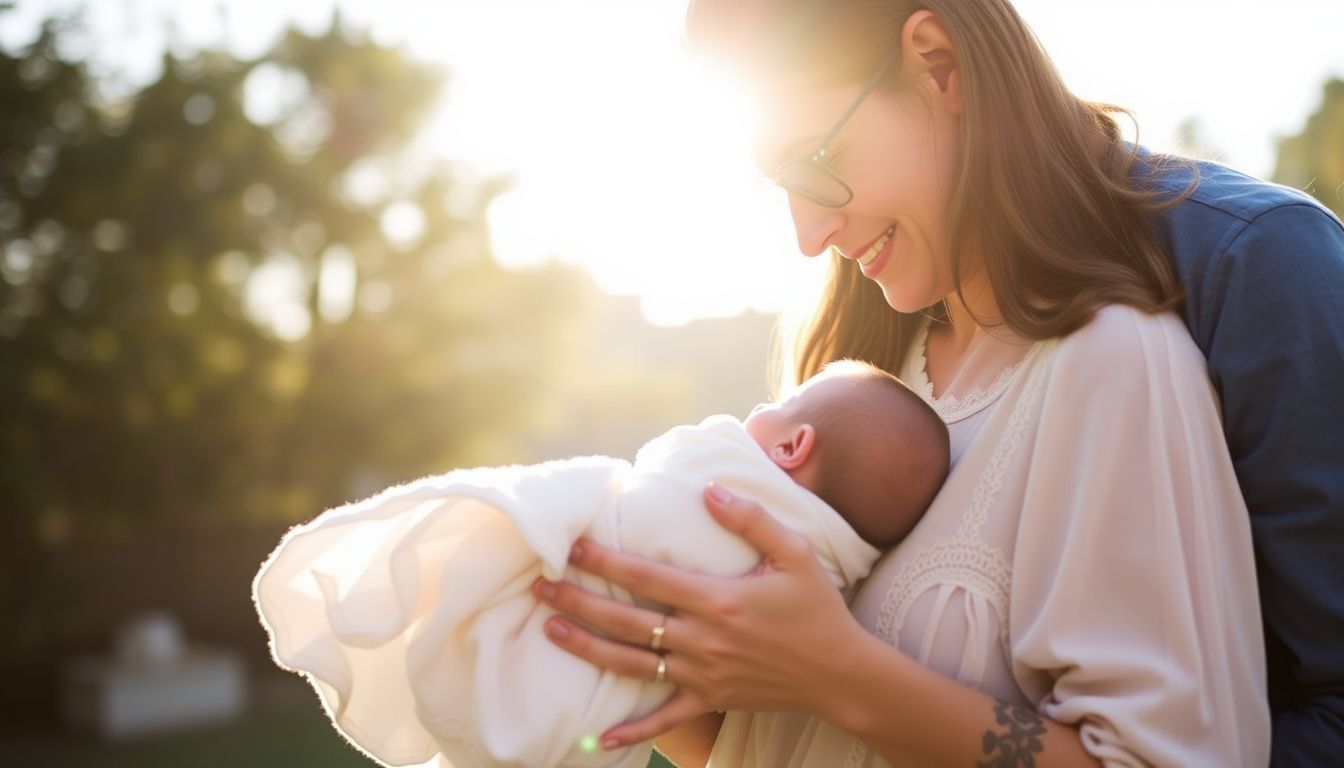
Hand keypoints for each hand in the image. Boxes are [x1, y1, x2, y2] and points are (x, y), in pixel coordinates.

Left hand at [531, 482, 864, 749]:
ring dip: (587, 648)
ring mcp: (703, 674)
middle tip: (540, 587)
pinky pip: (665, 717)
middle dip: (579, 602)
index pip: (648, 577)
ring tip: (551, 629)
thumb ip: (751, 520)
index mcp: (718, 600)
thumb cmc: (817, 608)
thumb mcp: (796, 553)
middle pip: (626, 621)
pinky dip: (633, 730)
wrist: (840, 672)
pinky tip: (600, 738)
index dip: (606, 562)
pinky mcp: (710, 699)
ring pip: (632, 664)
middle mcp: (703, 639)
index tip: (572, 547)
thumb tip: (708, 490)